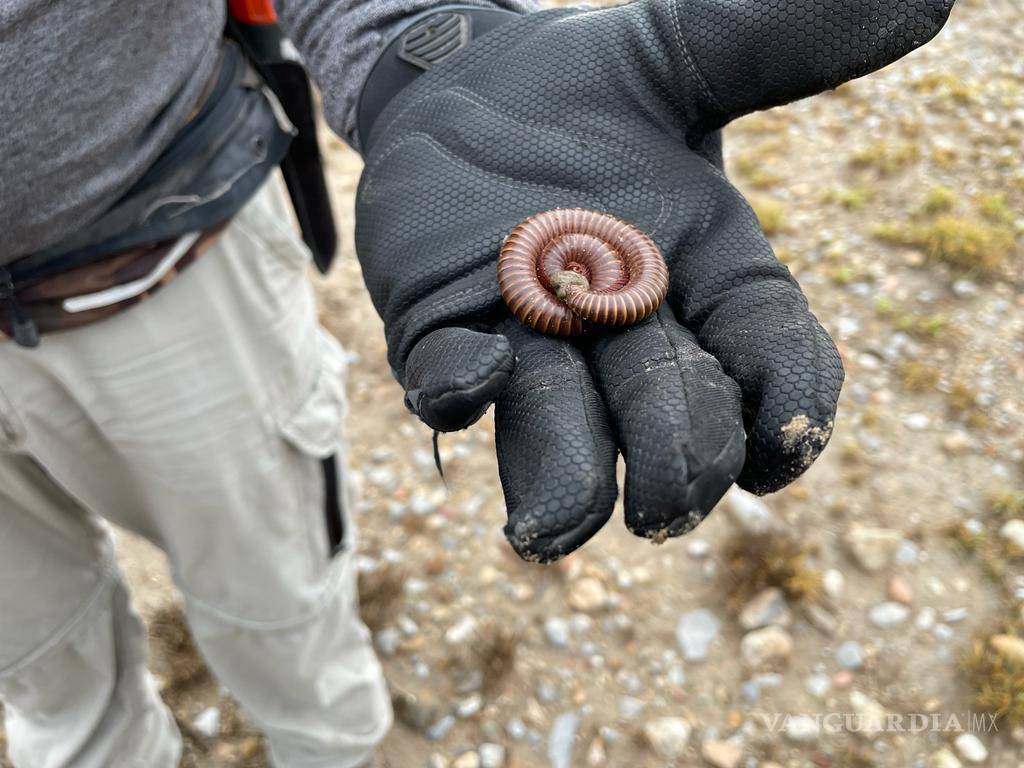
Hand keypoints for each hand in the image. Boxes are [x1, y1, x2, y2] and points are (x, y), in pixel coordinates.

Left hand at [354, 0, 953, 561]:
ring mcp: (533, 340)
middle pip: (670, 415)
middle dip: (676, 460)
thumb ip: (772, 44)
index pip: (768, 355)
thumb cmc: (583, 91)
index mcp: (702, 274)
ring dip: (563, 487)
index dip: (786, 409)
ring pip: (561, 435)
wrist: (464, 82)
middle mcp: (624, 327)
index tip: (782, 449)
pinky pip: (449, 381)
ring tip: (551, 532)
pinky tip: (467, 376)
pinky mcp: (445, 332)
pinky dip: (457, 387)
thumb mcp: (676, 58)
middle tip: (667, 504)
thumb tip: (924, 1)